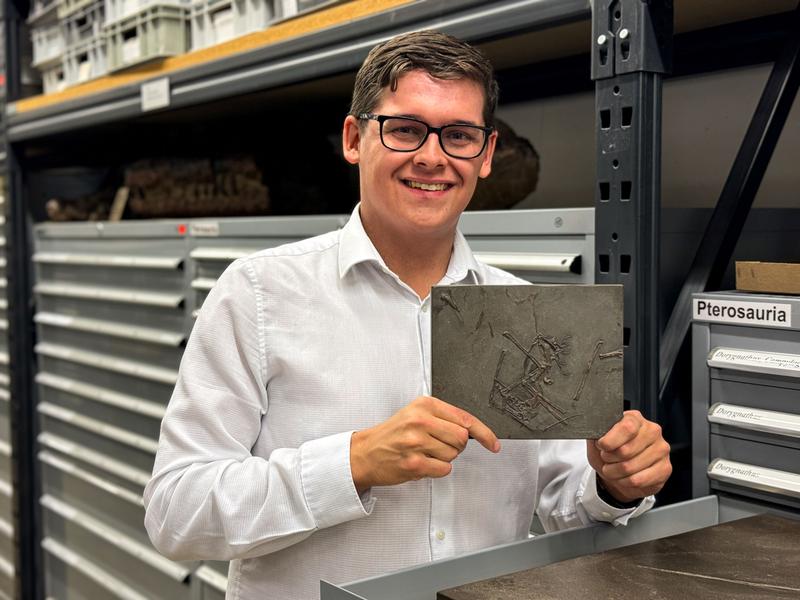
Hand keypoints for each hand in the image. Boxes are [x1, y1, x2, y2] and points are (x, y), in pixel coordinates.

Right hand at [350, 396, 499, 493]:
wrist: (366, 452)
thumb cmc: (393, 434)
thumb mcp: (416, 414)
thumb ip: (443, 418)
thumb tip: (474, 431)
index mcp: (424, 405)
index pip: (465, 418)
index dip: (484, 433)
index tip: (493, 444)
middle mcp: (420, 420)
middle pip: (462, 438)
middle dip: (456, 446)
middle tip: (437, 445)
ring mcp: (416, 442)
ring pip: (453, 455)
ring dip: (443, 458)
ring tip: (424, 453)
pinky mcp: (413, 463)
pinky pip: (443, 470)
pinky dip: (436, 470)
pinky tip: (421, 463)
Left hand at [587, 410, 671, 503]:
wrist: (618, 472)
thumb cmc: (610, 452)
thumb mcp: (598, 439)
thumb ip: (597, 433)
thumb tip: (597, 433)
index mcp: (635, 419)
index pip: (627, 427)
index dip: (610, 441)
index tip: (602, 446)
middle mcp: (652, 431)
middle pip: (626, 450)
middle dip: (609, 459)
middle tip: (607, 460)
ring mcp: (661, 450)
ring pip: (630, 467)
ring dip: (615, 472)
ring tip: (613, 469)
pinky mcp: (665, 468)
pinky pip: (638, 480)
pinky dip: (625, 482)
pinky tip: (624, 477)